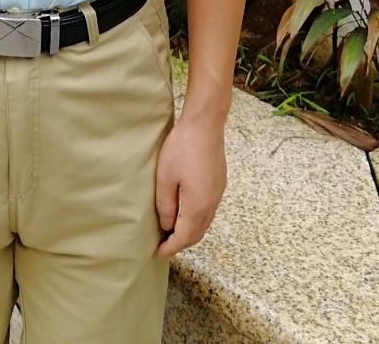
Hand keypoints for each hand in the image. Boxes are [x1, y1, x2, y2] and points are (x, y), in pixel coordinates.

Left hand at [154, 116, 226, 257]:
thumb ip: (166, 205)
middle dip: (181, 243)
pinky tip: (186, 213)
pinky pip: (208, 210)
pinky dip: (197, 219)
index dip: (171, 247)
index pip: (184, 237)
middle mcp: (211, 204)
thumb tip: (167, 225)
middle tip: (164, 245)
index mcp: (198, 206)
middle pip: (197, 234)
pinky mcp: (219, 183)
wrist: (205, 124)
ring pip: (204, 223)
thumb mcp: (166, 177)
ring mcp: (218, 193)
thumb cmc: (183, 147)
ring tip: (172, 231)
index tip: (159, 253)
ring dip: (190, 232)